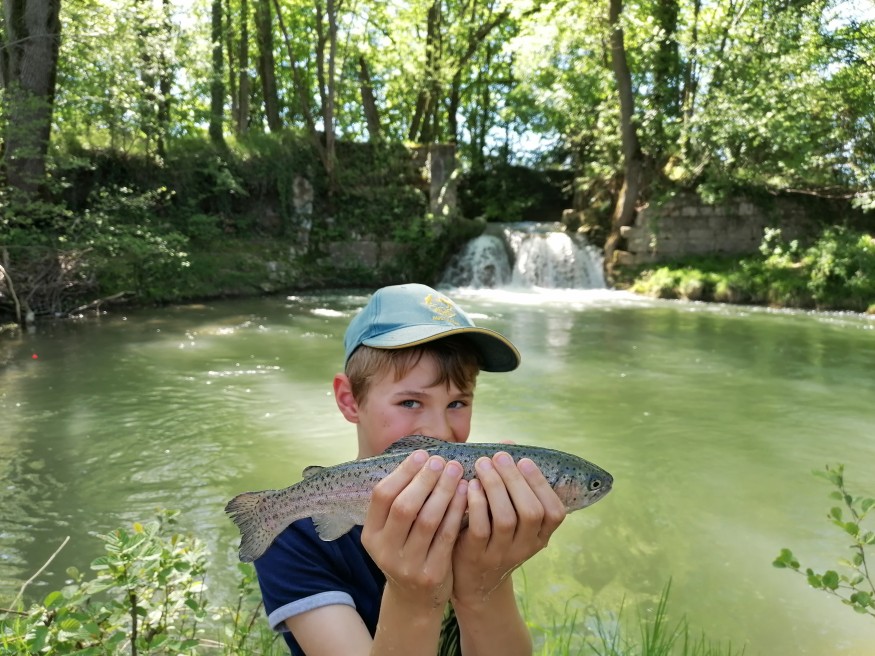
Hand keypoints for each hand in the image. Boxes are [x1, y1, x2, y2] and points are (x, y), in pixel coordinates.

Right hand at [361, 450, 468, 610]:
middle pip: (404, 507)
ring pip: (428, 520)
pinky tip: (465, 494)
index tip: (422, 455)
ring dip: (444, 491)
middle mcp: (385, 550)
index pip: (381, 496)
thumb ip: (399, 502)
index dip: (402, 472)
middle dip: (425, 480)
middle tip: (441, 460)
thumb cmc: (407, 551)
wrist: (415, 599)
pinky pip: (447, 535)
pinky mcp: (432, 573)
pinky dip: (457, 511)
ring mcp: (408, 564)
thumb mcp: (392, 532)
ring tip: (456, 472)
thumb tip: (422, 458)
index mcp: (370, 535)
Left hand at [451, 452, 566, 605]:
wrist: (473, 582)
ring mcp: (502, 554)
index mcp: (540, 537)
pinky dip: (476, 503)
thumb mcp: (510, 514)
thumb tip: (509, 442)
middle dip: (515, 479)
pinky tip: (470, 486)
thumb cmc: (492, 536)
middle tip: (499, 456)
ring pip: (506, 519)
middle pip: (530, 512)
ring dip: (495, 486)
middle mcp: (526, 547)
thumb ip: (512, 482)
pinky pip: (480, 528)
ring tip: (483, 464)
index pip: (554, 512)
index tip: (524, 460)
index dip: (540, 484)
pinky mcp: (477, 557)